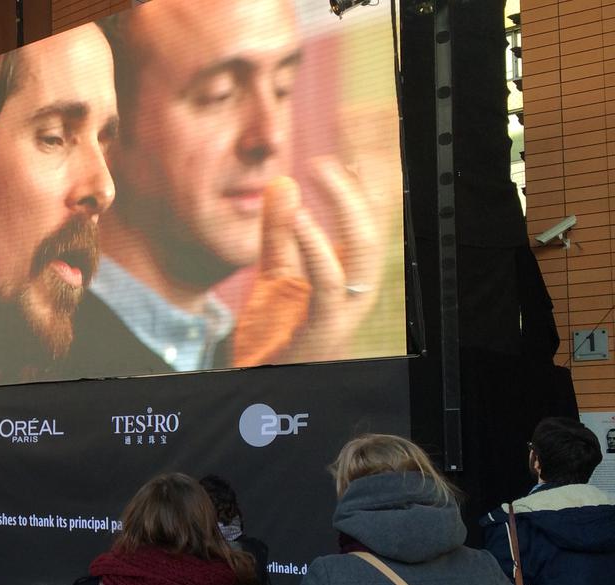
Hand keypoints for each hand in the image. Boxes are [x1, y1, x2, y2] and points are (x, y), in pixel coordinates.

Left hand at [234, 158, 386, 365]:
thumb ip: (278, 232)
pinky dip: (316, 246)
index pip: (368, 223)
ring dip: (343, 205)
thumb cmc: (275, 332)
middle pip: (371, 229)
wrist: (260, 382)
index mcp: (350, 276)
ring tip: (317, 172)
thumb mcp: (274, 272)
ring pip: (362, 250)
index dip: (363, 187)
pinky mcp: (322, 327)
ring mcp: (344, 310)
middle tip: (325, 159)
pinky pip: (328, 283)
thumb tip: (283, 181)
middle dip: (355, 187)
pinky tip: (300, 218)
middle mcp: (355, 291)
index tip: (345, 155)